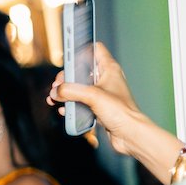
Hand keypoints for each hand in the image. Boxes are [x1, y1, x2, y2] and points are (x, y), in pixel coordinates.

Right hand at [46, 42, 147, 156]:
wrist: (130, 135)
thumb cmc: (122, 112)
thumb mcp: (93, 96)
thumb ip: (71, 91)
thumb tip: (56, 91)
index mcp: (109, 69)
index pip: (95, 50)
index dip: (81, 50)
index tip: (66, 55)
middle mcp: (105, 79)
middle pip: (81, 70)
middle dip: (66, 78)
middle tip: (57, 85)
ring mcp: (101, 94)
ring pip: (79, 87)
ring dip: (65, 93)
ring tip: (55, 98)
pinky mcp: (98, 107)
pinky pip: (80, 102)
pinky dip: (70, 105)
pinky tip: (65, 110)